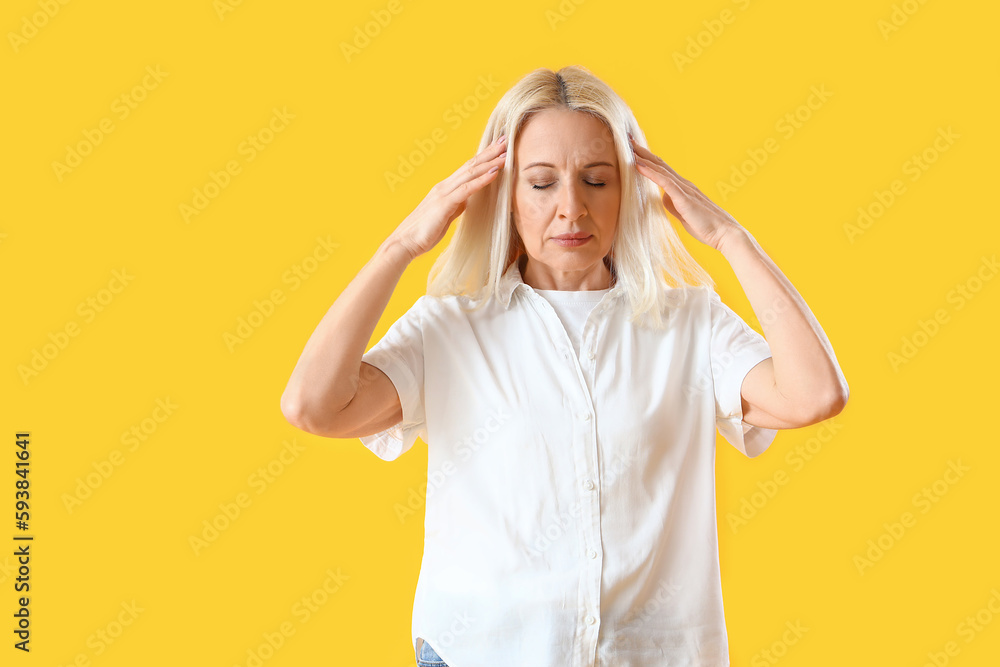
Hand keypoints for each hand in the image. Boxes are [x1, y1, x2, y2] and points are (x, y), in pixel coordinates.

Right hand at [387, 134, 507, 261]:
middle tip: (506, 139)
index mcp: (444, 189)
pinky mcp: (444, 204)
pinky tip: (495, 172)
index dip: (483, 157)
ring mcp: (443, 193)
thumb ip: (455, 206)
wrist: (405, 242)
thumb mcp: (445, 216)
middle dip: (489, 152)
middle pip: (471, 165)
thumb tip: (465, 201)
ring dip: (489, 162)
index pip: (467, 168)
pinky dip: (482, 180)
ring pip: (470, 173)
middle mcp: (444, 186)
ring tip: (506, 154)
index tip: (498, 148)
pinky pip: (467, 189)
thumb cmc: (424, 232)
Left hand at [629, 134, 742, 251]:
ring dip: (644, 158)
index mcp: (683, 188)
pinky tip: (639, 166)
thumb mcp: (683, 214)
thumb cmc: (706, 226)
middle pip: (660, 164)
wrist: (725, 234)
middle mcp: (684, 184)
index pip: (663, 170)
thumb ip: (673, 204)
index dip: (648, 160)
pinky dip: (651, 173)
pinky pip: (665, 182)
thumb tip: (663, 197)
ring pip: (661, 169)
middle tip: (628, 140)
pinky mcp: (684, 198)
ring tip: (630, 147)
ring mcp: (685, 189)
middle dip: (643, 153)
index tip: (634, 151)